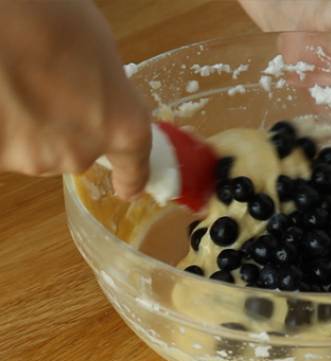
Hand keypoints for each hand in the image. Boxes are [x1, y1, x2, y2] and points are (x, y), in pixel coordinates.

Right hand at [0, 0, 150, 198]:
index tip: (129, 189)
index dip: (132, 178)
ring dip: (29, 124)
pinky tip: (0, 93)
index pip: (134, 167)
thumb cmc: (50, 18)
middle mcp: (81, 154)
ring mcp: (33, 159)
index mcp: (123, 125)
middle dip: (66, 126)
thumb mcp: (98, 48)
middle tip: (48, 87)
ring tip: (15, 83)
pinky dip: (2, 125)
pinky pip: (4, 144)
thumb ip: (103, 86)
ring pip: (35, 147)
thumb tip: (92, 90)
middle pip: (77, 151)